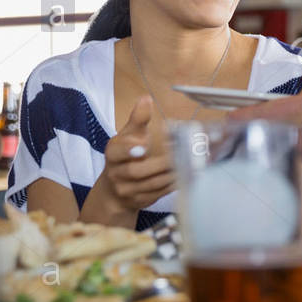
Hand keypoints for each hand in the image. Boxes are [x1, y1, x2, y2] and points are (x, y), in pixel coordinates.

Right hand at [87, 96, 176, 221]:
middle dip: (160, 164)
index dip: (129, 149)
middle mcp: (116, 173)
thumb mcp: (128, 135)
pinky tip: (184, 176)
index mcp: (114, 153)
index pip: (118, 151)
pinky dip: (172, 185)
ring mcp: (126, 190)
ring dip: (171, 175)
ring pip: (151, 184)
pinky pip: (157, 194)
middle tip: (179, 155)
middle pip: (137, 171)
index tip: (143, 145)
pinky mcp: (138, 201)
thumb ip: (138, 119)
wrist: (114, 189)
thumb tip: (146, 99)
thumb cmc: (126, 155)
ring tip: (188, 165)